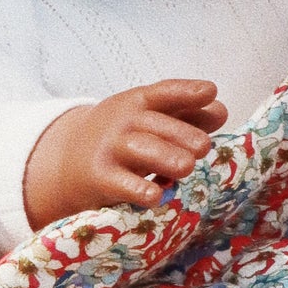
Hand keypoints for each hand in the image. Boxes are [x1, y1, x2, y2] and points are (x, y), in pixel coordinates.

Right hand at [23, 79, 227, 228]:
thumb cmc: (122, 138)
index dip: (186, 92)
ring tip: (187, 167)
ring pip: (140, 149)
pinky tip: (157, 195)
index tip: (210, 92)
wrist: (66, 161)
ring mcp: (110, 150)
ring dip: (165, 157)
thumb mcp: (148, 120)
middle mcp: (124, 122)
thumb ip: (186, 116)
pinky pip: (121, 183)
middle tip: (204, 147)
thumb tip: (221, 111)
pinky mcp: (100, 178)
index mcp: (138, 103)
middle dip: (181, 133)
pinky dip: (138, 189)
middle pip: (155, 124)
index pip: (164, 93)